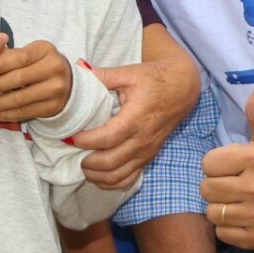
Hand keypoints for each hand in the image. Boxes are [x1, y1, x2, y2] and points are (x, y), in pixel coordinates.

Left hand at [0, 39, 72, 121]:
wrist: (65, 82)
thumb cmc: (37, 64)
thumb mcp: (27, 53)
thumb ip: (8, 56)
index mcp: (46, 50)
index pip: (21, 57)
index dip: (2, 64)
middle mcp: (55, 68)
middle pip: (20, 78)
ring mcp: (56, 89)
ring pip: (21, 98)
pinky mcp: (53, 107)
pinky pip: (25, 112)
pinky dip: (6, 115)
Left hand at [72, 49, 200, 189]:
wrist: (182, 89)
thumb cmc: (154, 79)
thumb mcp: (129, 72)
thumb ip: (102, 76)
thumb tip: (76, 70)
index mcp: (136, 118)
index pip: (107, 138)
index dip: (86, 140)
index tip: (70, 136)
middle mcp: (142, 140)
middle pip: (110, 162)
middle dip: (86, 161)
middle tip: (72, 149)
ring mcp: (146, 151)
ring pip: (117, 176)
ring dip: (96, 175)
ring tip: (82, 162)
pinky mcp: (147, 157)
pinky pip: (128, 179)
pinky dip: (110, 181)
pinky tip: (97, 173)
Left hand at [201, 85, 253, 250]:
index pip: (208, 163)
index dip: (216, 163)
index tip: (230, 164)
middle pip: (206, 188)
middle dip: (215, 184)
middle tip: (230, 182)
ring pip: (212, 212)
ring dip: (220, 206)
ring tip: (234, 199)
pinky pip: (223, 234)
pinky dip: (228, 227)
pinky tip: (241, 216)